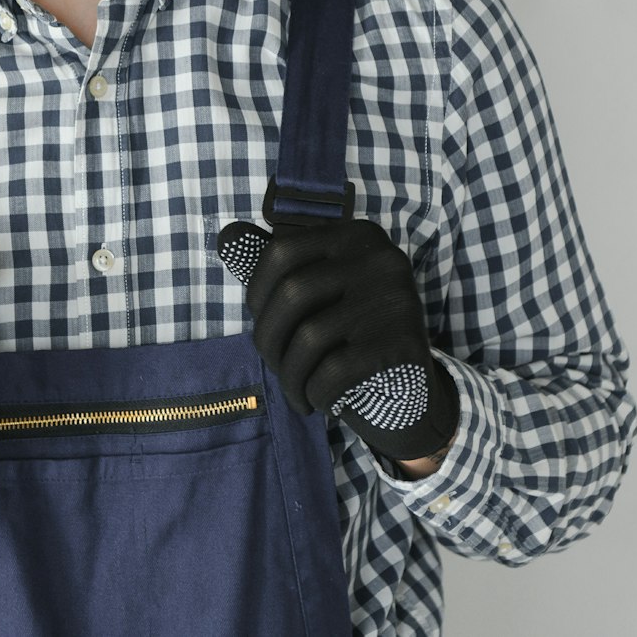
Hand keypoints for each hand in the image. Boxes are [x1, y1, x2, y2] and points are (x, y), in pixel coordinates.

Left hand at [217, 219, 459, 463]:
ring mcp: (395, 299)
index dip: (257, 292)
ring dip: (291, 375)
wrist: (410, 390)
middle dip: (269, 340)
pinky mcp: (402, 344)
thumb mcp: (322, 292)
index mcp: (356, 235)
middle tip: (273, 367)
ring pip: (310, 337)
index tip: (261, 324)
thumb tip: (226, 236)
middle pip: (293, 293)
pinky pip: (334, 370)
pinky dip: (316, 392)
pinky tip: (319, 401)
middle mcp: (380, 258)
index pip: (282, 250)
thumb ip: (281, 268)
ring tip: (295, 391)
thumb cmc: (352, 334)